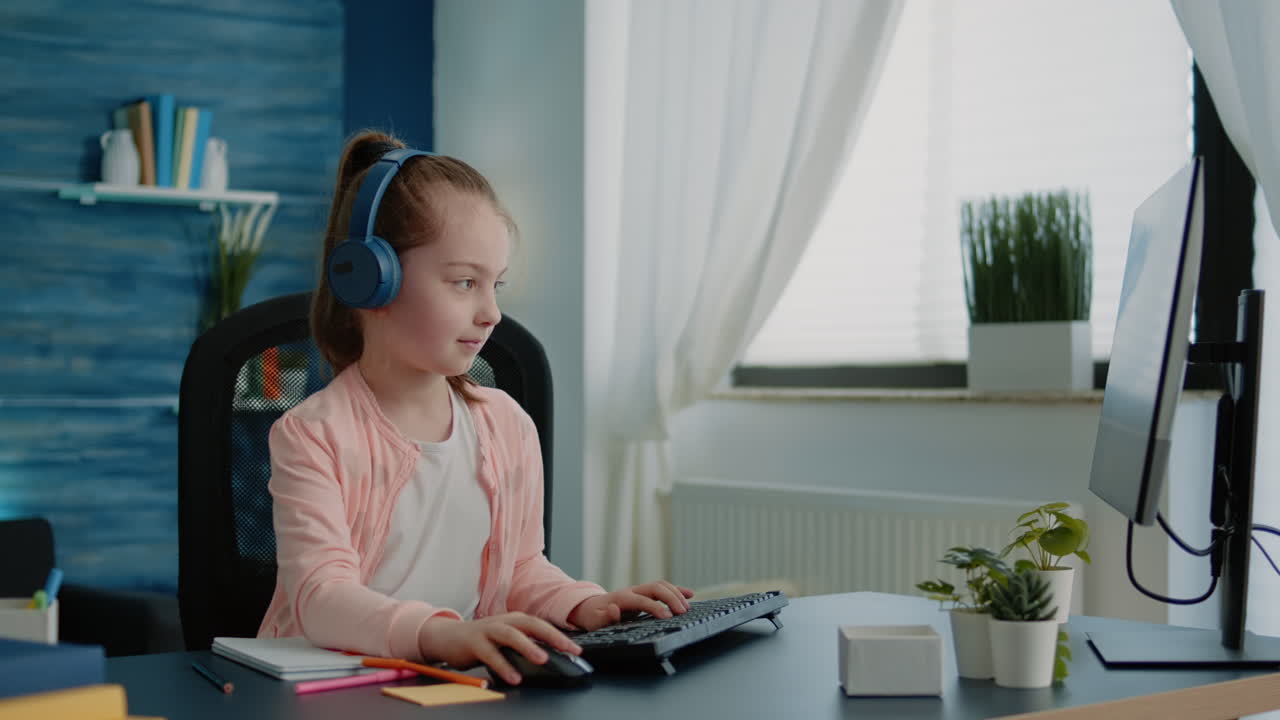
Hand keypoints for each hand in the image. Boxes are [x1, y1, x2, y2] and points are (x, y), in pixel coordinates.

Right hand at [416, 612, 580, 685]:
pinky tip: (513, 677)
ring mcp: (488, 630)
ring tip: (542, 659)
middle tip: (568, 649)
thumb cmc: (483, 640)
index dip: (560, 636)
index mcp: (515, 620)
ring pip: (511, 635)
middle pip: (531, 624)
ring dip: (527, 646)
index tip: (576, 650)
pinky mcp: (474, 642)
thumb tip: (549, 657)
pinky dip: (503, 666)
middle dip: (552, 636)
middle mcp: (504, 622)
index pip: (542, 626)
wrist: (449, 637)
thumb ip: (524, 645)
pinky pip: (490, 654)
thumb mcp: (506, 640)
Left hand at [568, 581, 694, 630]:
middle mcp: (632, 590)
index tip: (667, 618)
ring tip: (687, 608)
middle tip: (682, 613)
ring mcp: (639, 590)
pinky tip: (690, 595)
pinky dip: (677, 590)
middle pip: (656, 588)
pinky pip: (663, 588)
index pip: (643, 600)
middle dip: (671, 598)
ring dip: (676, 594)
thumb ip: (604, 617)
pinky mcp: (645, 593)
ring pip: (661, 585)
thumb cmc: (594, 616)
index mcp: (622, 598)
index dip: (656, 608)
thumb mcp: (594, 621)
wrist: (590, 607)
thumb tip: (614, 609)